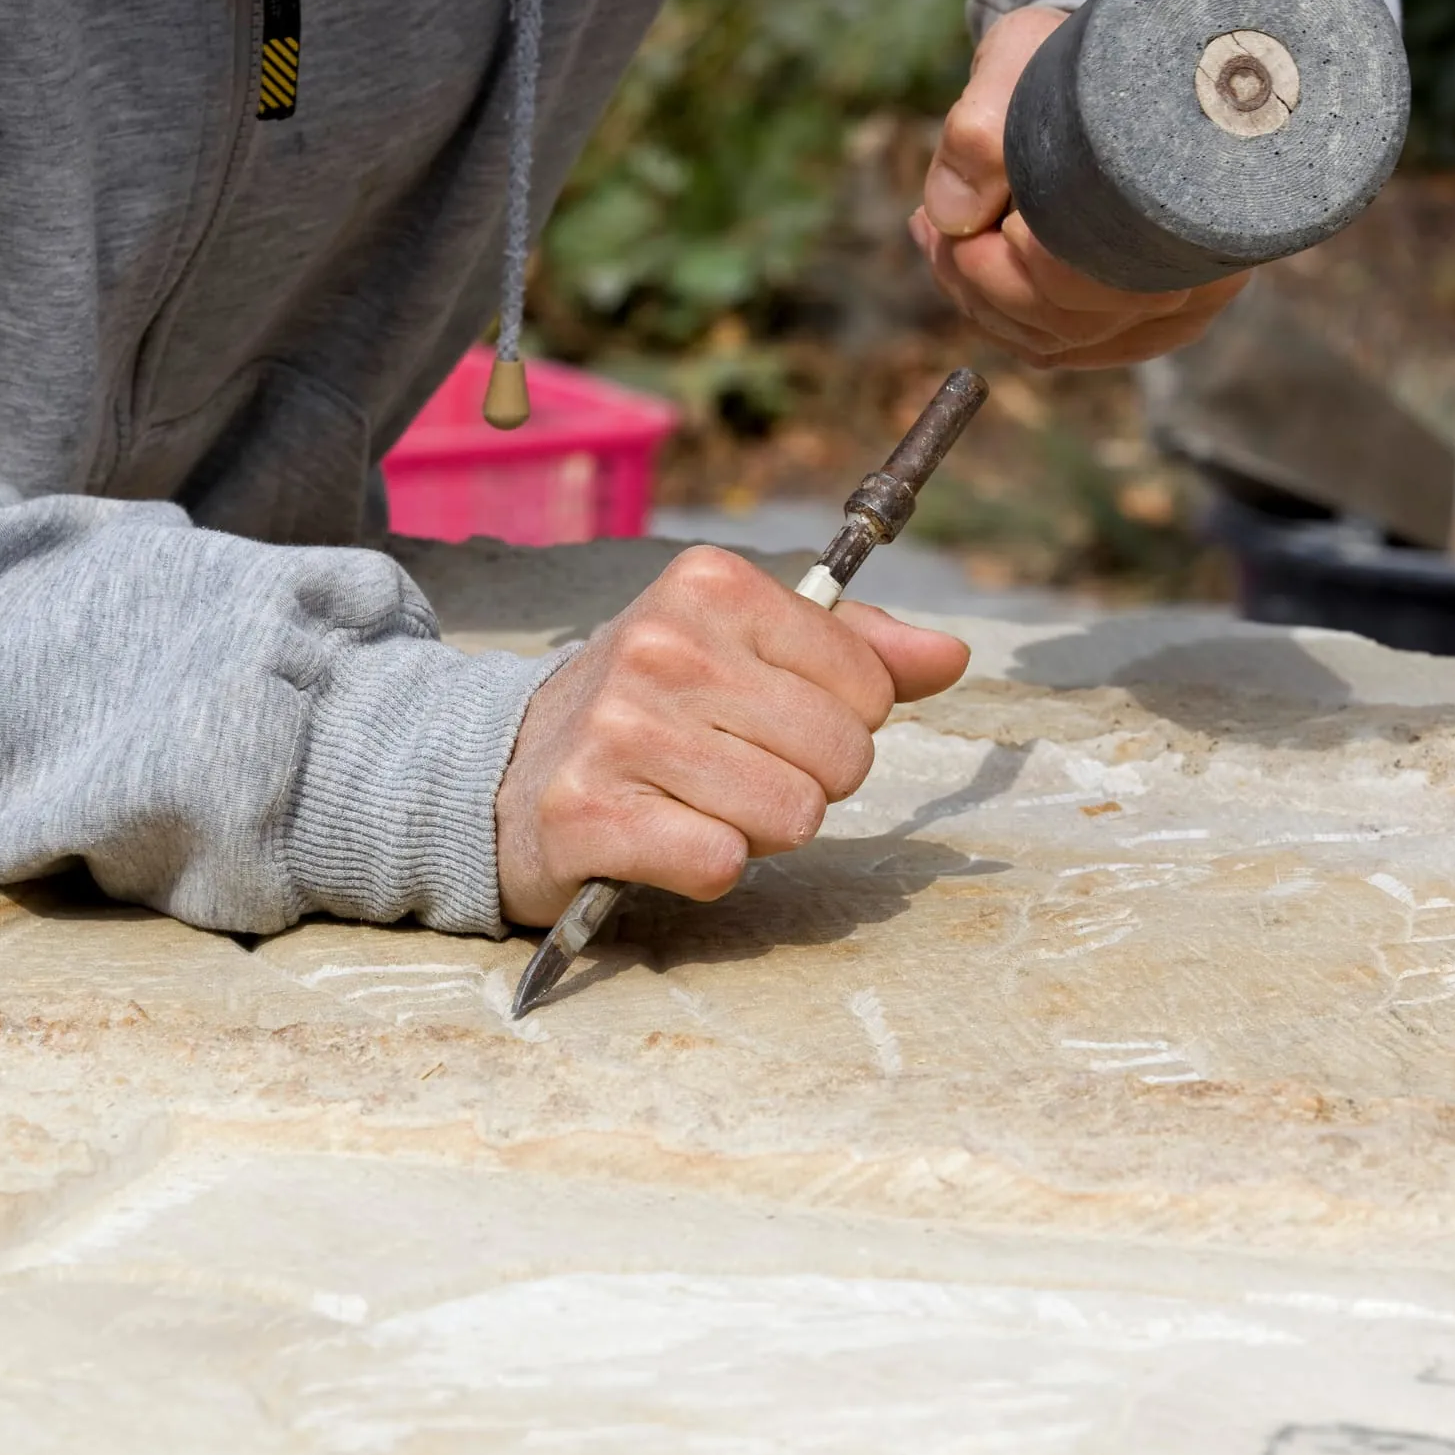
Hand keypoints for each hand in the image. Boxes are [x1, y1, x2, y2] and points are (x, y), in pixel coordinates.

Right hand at [493, 546, 968, 927]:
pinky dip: (703, 867)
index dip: (840, 721)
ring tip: (697, 803)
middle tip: (734, 771)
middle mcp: (663, 646)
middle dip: (806, 781)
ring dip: (757, 829)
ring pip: (791, 815)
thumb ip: (855, 650)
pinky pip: (720, 862)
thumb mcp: (742, 649)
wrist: (501, 770)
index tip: (772, 721)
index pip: (869, 684)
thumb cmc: (646, 709)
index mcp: (710, 586)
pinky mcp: (588, 812)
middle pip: (840, 756)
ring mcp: (619, 728)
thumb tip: (953, 655)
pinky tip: (661, 839)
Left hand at [913, 4, 1250, 369]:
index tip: (970, 217)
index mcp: (1192, 196)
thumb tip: (950, 214)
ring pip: (1059, 341)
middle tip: (936, 224)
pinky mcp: (1149, 321)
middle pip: (1073, 324)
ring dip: (982, 299)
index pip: (1097, 278)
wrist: (1115, 64)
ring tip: (943, 237)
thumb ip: (981, 127)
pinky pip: (1061, 347)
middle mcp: (1203, 267)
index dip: (1018, 263)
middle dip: (982, 282)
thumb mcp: (1020, 62)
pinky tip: (966, 265)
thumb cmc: (1075, 60)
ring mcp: (1182, 303)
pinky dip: (1001, 318)